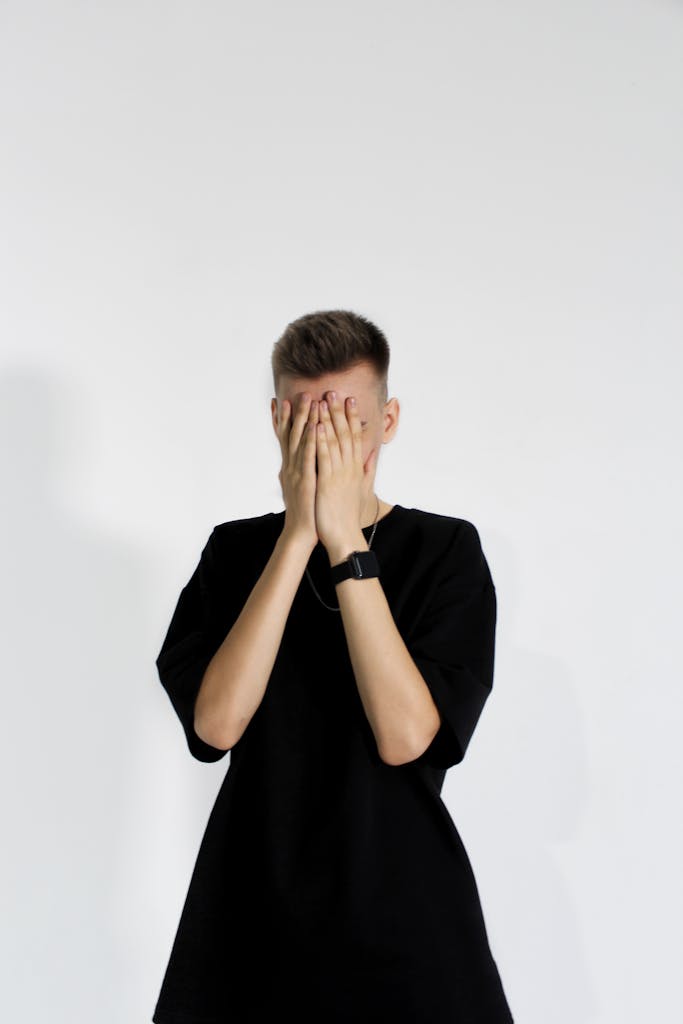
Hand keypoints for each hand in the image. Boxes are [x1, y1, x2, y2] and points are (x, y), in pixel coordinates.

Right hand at [277, 392, 319, 548]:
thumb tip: (299, 460)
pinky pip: (308, 456)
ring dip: (303, 419)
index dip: (281, 419)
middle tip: (299, 392)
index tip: (281, 399)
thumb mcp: (300, 485)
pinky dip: (310, 439)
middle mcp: (289, 466)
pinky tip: (314, 426)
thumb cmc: (305, 510)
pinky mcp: (305, 480)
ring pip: (298, 440)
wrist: (301, 532)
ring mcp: (296, 472)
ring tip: (307, 400)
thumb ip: (301, 470)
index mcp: (290, 467)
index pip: (284, 438)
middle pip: (290, 434)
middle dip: (294, 412)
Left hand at [314, 390, 378, 550]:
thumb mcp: (361, 488)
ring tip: (323, 400)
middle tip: (334, 391)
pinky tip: (317, 426)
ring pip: (334, 441)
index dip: (352, 417)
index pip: (354, 437)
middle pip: (345, 434)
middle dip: (339, 412)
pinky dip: (321, 441)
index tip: (349, 400)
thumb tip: (371, 455)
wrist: (344, 536)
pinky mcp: (327, 482)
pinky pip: (324, 458)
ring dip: (328, 419)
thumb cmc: (348, 514)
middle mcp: (349, 467)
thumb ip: (367, 470)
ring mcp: (339, 473)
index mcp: (355, 468)